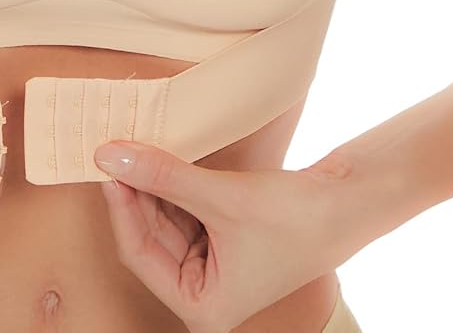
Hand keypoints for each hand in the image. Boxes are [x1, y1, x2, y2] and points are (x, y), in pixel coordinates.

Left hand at [94, 140, 346, 332]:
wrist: (346, 203)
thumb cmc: (295, 218)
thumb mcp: (221, 196)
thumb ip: (163, 176)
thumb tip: (111, 156)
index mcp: (202, 307)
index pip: (139, 253)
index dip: (121, 207)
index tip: (106, 165)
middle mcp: (202, 291)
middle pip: (148, 234)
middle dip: (134, 191)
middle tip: (115, 148)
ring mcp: (210, 264)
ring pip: (163, 218)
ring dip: (151, 183)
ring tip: (135, 145)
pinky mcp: (219, 237)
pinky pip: (181, 209)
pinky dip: (170, 183)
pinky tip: (159, 155)